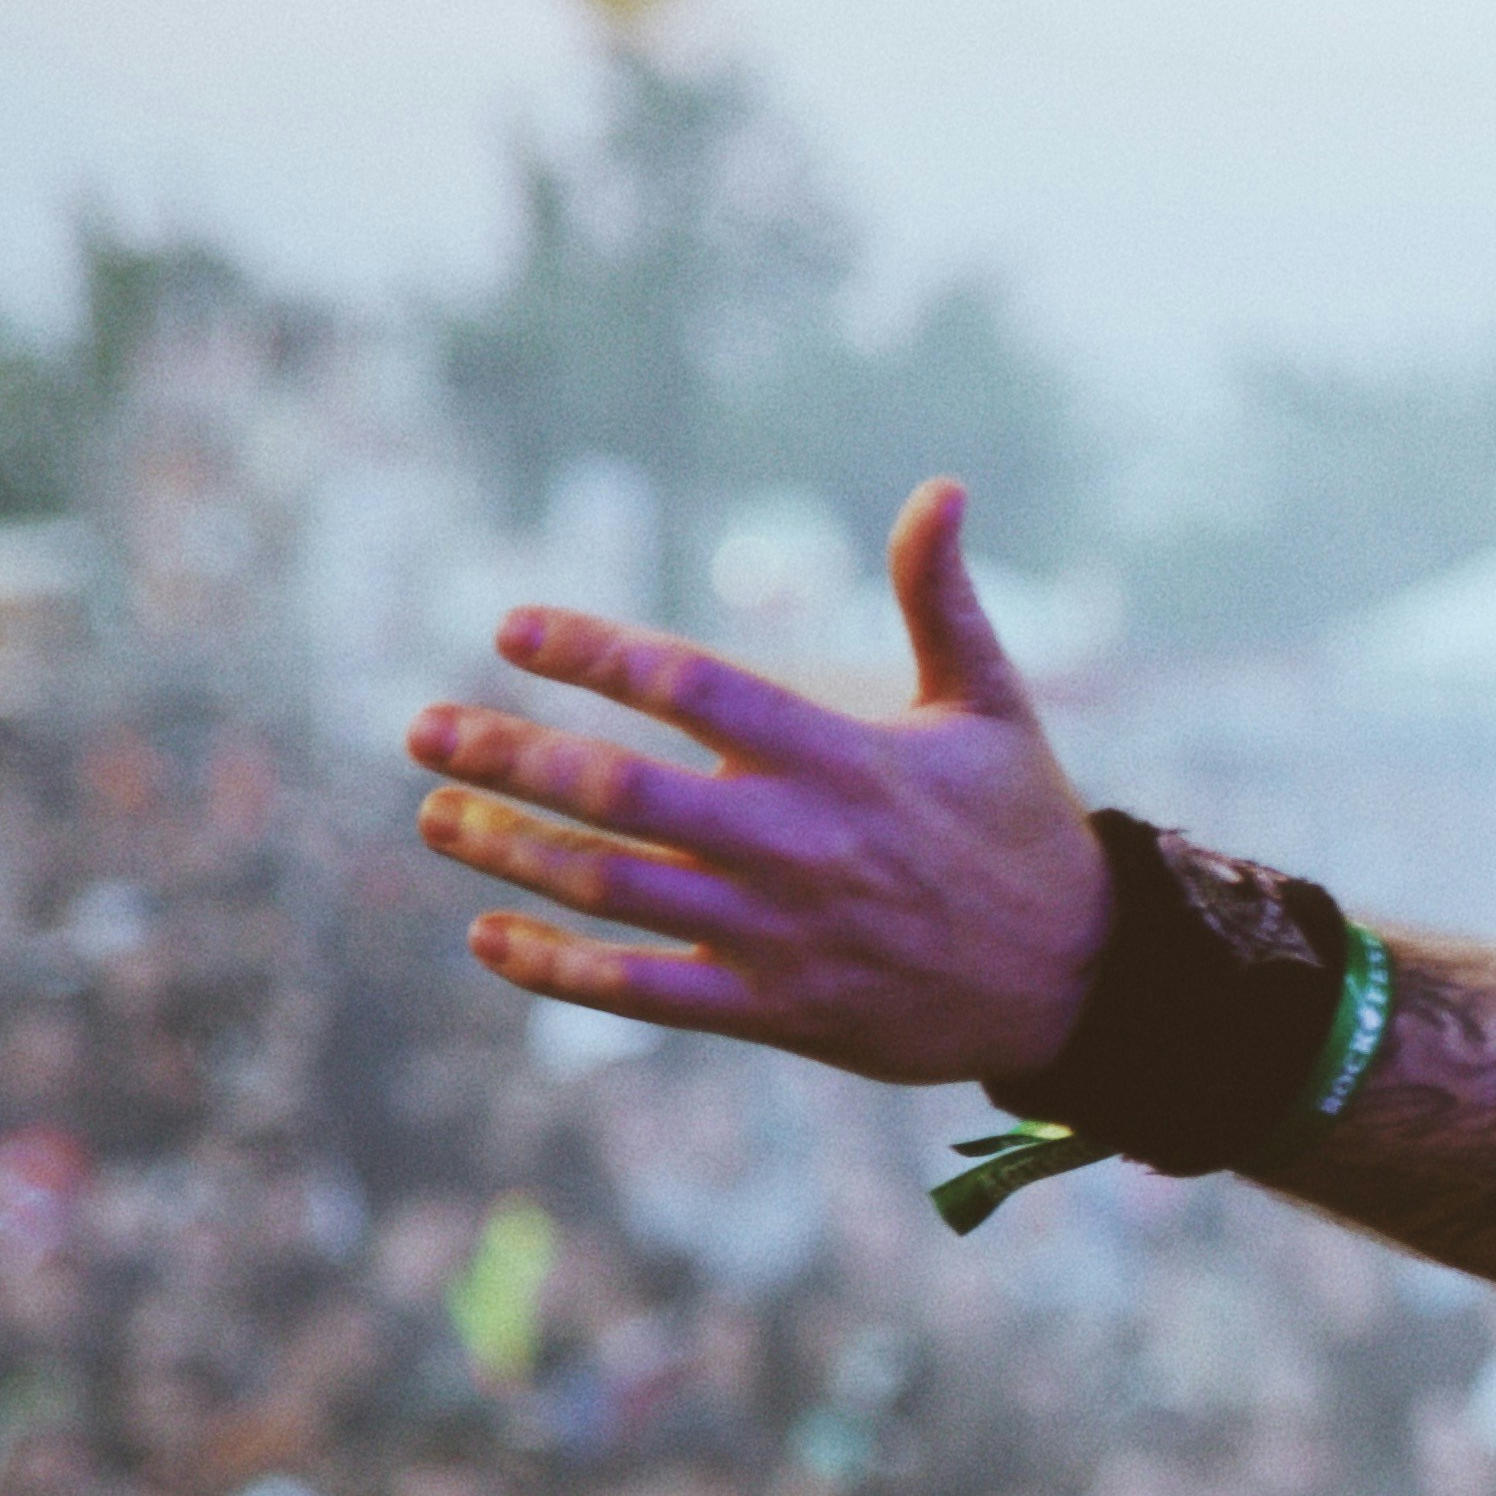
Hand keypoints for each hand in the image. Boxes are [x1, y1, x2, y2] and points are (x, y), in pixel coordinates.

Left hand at [410, 481, 1113, 1083]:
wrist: (1075, 982)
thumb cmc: (1024, 829)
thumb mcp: (991, 703)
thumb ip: (940, 597)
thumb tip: (940, 487)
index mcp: (839, 755)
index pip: (689, 686)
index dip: (592, 652)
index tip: (510, 626)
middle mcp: (794, 841)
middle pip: (619, 791)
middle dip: (507, 755)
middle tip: (421, 728)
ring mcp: (776, 931)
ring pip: (612, 886)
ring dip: (510, 850)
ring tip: (433, 816)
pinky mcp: (772, 1008)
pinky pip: (641, 990)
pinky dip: (556, 970)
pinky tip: (488, 937)